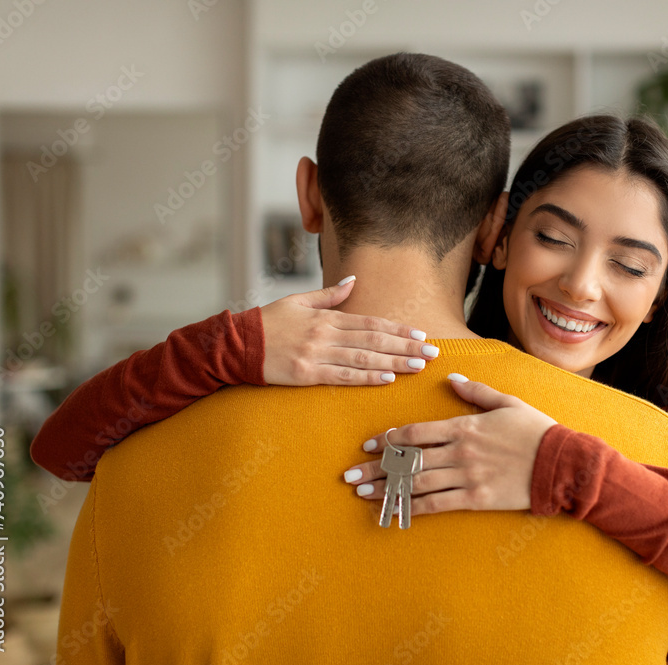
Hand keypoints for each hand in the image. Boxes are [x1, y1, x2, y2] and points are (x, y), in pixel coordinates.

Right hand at [259, 277, 438, 385]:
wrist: (236, 344)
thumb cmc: (268, 322)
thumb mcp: (297, 301)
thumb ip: (328, 294)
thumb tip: (354, 282)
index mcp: (326, 317)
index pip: (370, 322)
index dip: (398, 329)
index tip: (420, 335)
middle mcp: (325, 334)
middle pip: (373, 340)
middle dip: (406, 347)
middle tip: (431, 353)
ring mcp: (316, 354)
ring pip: (363, 359)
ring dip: (394, 363)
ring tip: (417, 366)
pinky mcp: (306, 375)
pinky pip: (342, 376)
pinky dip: (366, 377)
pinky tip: (386, 379)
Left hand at [342, 375, 557, 514]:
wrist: (562, 463)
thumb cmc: (536, 431)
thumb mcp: (507, 403)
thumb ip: (476, 392)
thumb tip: (451, 378)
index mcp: (464, 426)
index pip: (416, 432)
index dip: (388, 439)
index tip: (369, 446)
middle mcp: (459, 451)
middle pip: (408, 460)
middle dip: (376, 468)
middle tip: (350, 475)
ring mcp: (466, 477)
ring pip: (416, 483)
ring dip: (386, 489)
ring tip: (362, 494)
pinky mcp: (476, 499)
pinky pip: (437, 504)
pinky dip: (412, 508)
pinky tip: (394, 512)